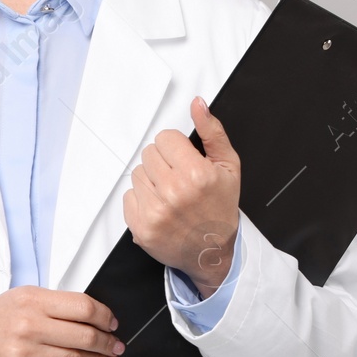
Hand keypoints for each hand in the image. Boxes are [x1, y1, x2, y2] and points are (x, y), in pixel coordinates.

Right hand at [0, 286, 122, 356]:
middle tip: (116, 345)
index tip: (112, 323)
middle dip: (108, 343)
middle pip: (84, 335)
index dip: (105, 316)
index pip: (82, 307)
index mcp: (31, 300)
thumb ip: (53, 304)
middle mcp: (28, 326)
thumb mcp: (19, 298)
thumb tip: (91, 315)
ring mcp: (23, 355)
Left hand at [123, 96, 240, 298]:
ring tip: (170, 195)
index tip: (185, 162)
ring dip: (151, 181)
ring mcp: (155, 212)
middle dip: (163, 163)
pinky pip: (128, 196)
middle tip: (179, 180)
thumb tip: (198, 104)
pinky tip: (160, 208)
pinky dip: (142, 201)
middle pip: (149, 154)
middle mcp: (174, 193)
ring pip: (137, 174)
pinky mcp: (141, 227)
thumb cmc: (221, 208)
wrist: (213, 252)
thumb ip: (212, 132)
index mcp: (196, 175)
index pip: (165, 138)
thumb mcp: (228, 166)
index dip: (176, 148)